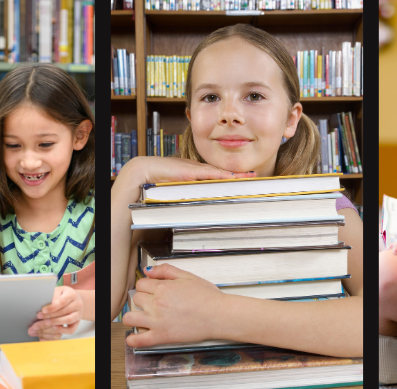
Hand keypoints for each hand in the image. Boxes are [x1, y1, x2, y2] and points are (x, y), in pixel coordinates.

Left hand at [28, 286, 82, 340]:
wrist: (74, 299)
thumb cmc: (62, 295)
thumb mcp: (57, 291)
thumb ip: (52, 297)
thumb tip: (45, 306)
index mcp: (72, 294)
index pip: (62, 301)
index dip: (52, 307)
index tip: (43, 310)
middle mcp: (78, 304)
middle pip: (64, 311)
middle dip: (51, 315)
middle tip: (40, 317)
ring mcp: (79, 314)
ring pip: (69, 320)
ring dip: (55, 322)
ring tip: (45, 323)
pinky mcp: (78, 322)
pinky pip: (72, 329)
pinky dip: (63, 330)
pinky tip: (54, 328)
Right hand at [122, 156, 254, 186]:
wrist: (142, 172)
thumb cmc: (155, 183)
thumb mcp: (175, 192)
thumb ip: (186, 196)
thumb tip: (197, 210)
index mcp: (194, 175)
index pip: (216, 177)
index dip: (231, 179)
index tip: (244, 181)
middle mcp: (196, 170)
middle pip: (221, 174)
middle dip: (238, 176)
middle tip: (254, 177)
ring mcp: (193, 169)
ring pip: (218, 173)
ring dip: (234, 175)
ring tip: (249, 177)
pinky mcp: (189, 170)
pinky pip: (209, 173)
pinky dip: (221, 175)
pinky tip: (232, 176)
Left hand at [123, 264, 226, 347]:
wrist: (220, 316)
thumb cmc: (208, 298)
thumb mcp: (188, 276)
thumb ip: (166, 270)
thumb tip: (148, 270)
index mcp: (163, 288)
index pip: (141, 284)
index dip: (146, 286)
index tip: (152, 291)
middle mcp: (157, 303)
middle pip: (136, 299)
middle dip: (142, 300)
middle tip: (153, 304)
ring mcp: (157, 321)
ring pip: (130, 317)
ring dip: (134, 317)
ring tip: (143, 317)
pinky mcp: (161, 336)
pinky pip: (139, 340)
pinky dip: (133, 339)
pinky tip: (135, 337)